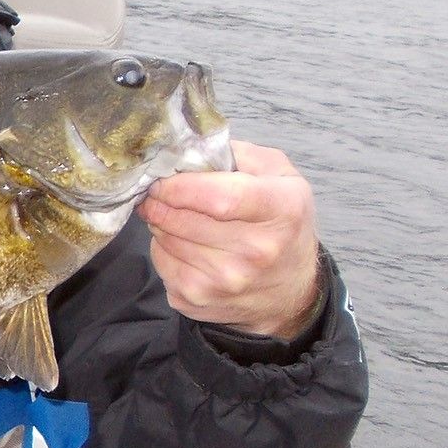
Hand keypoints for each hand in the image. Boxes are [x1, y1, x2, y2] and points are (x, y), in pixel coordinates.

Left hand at [137, 140, 323, 338]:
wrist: (289, 291)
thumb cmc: (282, 224)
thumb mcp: (280, 176)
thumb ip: (238, 154)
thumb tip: (187, 148)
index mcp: (282, 211)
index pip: (219, 197)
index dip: (180, 185)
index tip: (163, 178)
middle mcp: (256, 251)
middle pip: (183, 219)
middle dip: (161, 201)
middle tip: (158, 192)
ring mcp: (225, 281)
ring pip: (165, 239)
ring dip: (161, 222)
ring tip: (175, 215)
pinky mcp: (197, 299)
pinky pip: (160, 262)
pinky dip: (163, 247)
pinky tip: (182, 243)